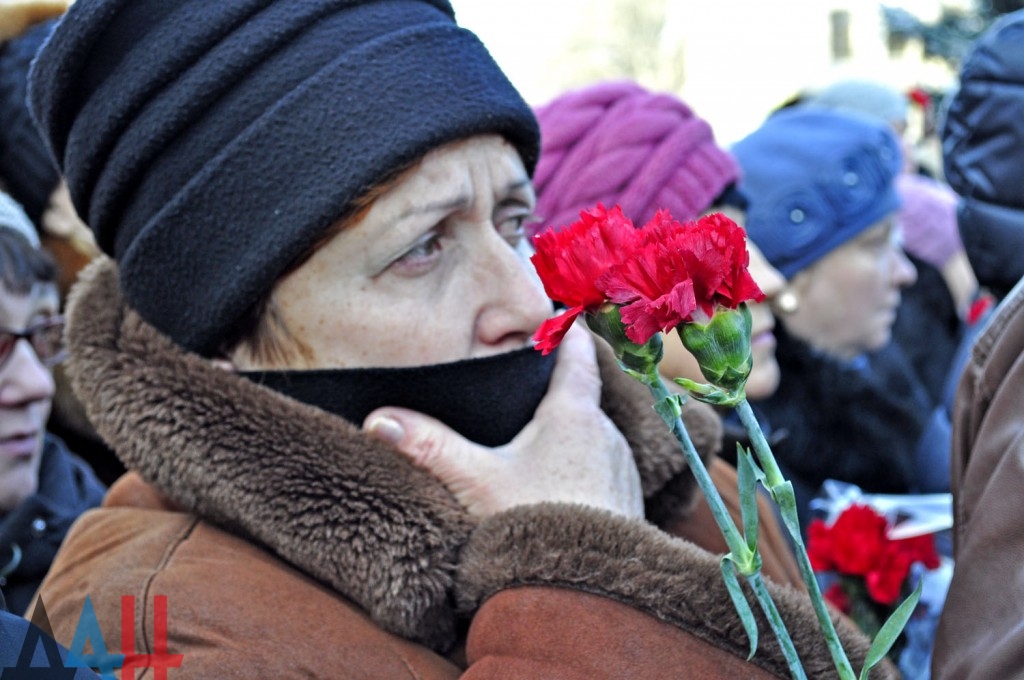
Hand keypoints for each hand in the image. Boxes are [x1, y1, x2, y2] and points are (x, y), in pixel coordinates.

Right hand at [364, 323, 643, 517]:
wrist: (590, 592)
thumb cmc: (538, 524)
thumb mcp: (475, 481)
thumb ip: (428, 445)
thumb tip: (379, 420)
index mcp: (575, 414)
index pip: (576, 354)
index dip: (566, 331)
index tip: (561, 315)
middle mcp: (607, 435)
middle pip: (583, 396)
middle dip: (557, 389)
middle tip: (528, 384)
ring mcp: (621, 471)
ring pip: (594, 435)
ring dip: (571, 433)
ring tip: (537, 439)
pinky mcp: (625, 505)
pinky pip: (603, 470)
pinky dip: (582, 467)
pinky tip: (555, 488)